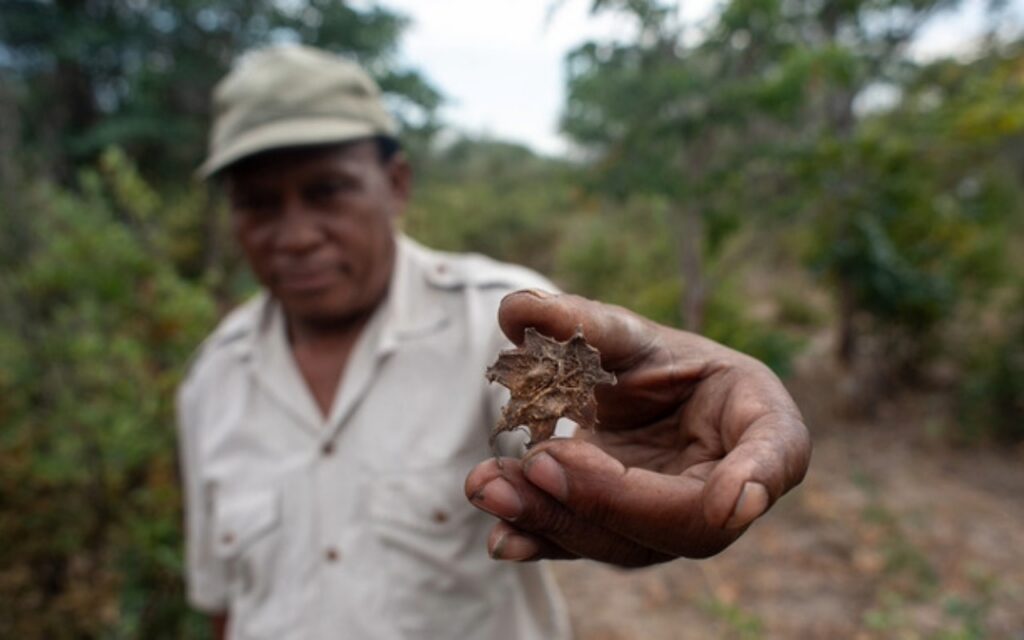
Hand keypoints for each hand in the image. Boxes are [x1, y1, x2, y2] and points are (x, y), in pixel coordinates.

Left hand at [465, 290, 810, 564]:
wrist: (650, 405)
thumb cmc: (665, 362)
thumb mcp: (641, 336)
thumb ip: (589, 324)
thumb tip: (516, 307)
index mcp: (766, 432)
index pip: (767, 463)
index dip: (752, 480)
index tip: (730, 500)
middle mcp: (727, 495)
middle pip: (678, 522)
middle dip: (604, 498)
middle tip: (540, 460)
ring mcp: (671, 526)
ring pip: (621, 542)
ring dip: (553, 518)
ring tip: (490, 485)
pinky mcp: (621, 538)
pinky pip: (585, 548)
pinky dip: (541, 543)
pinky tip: (501, 540)